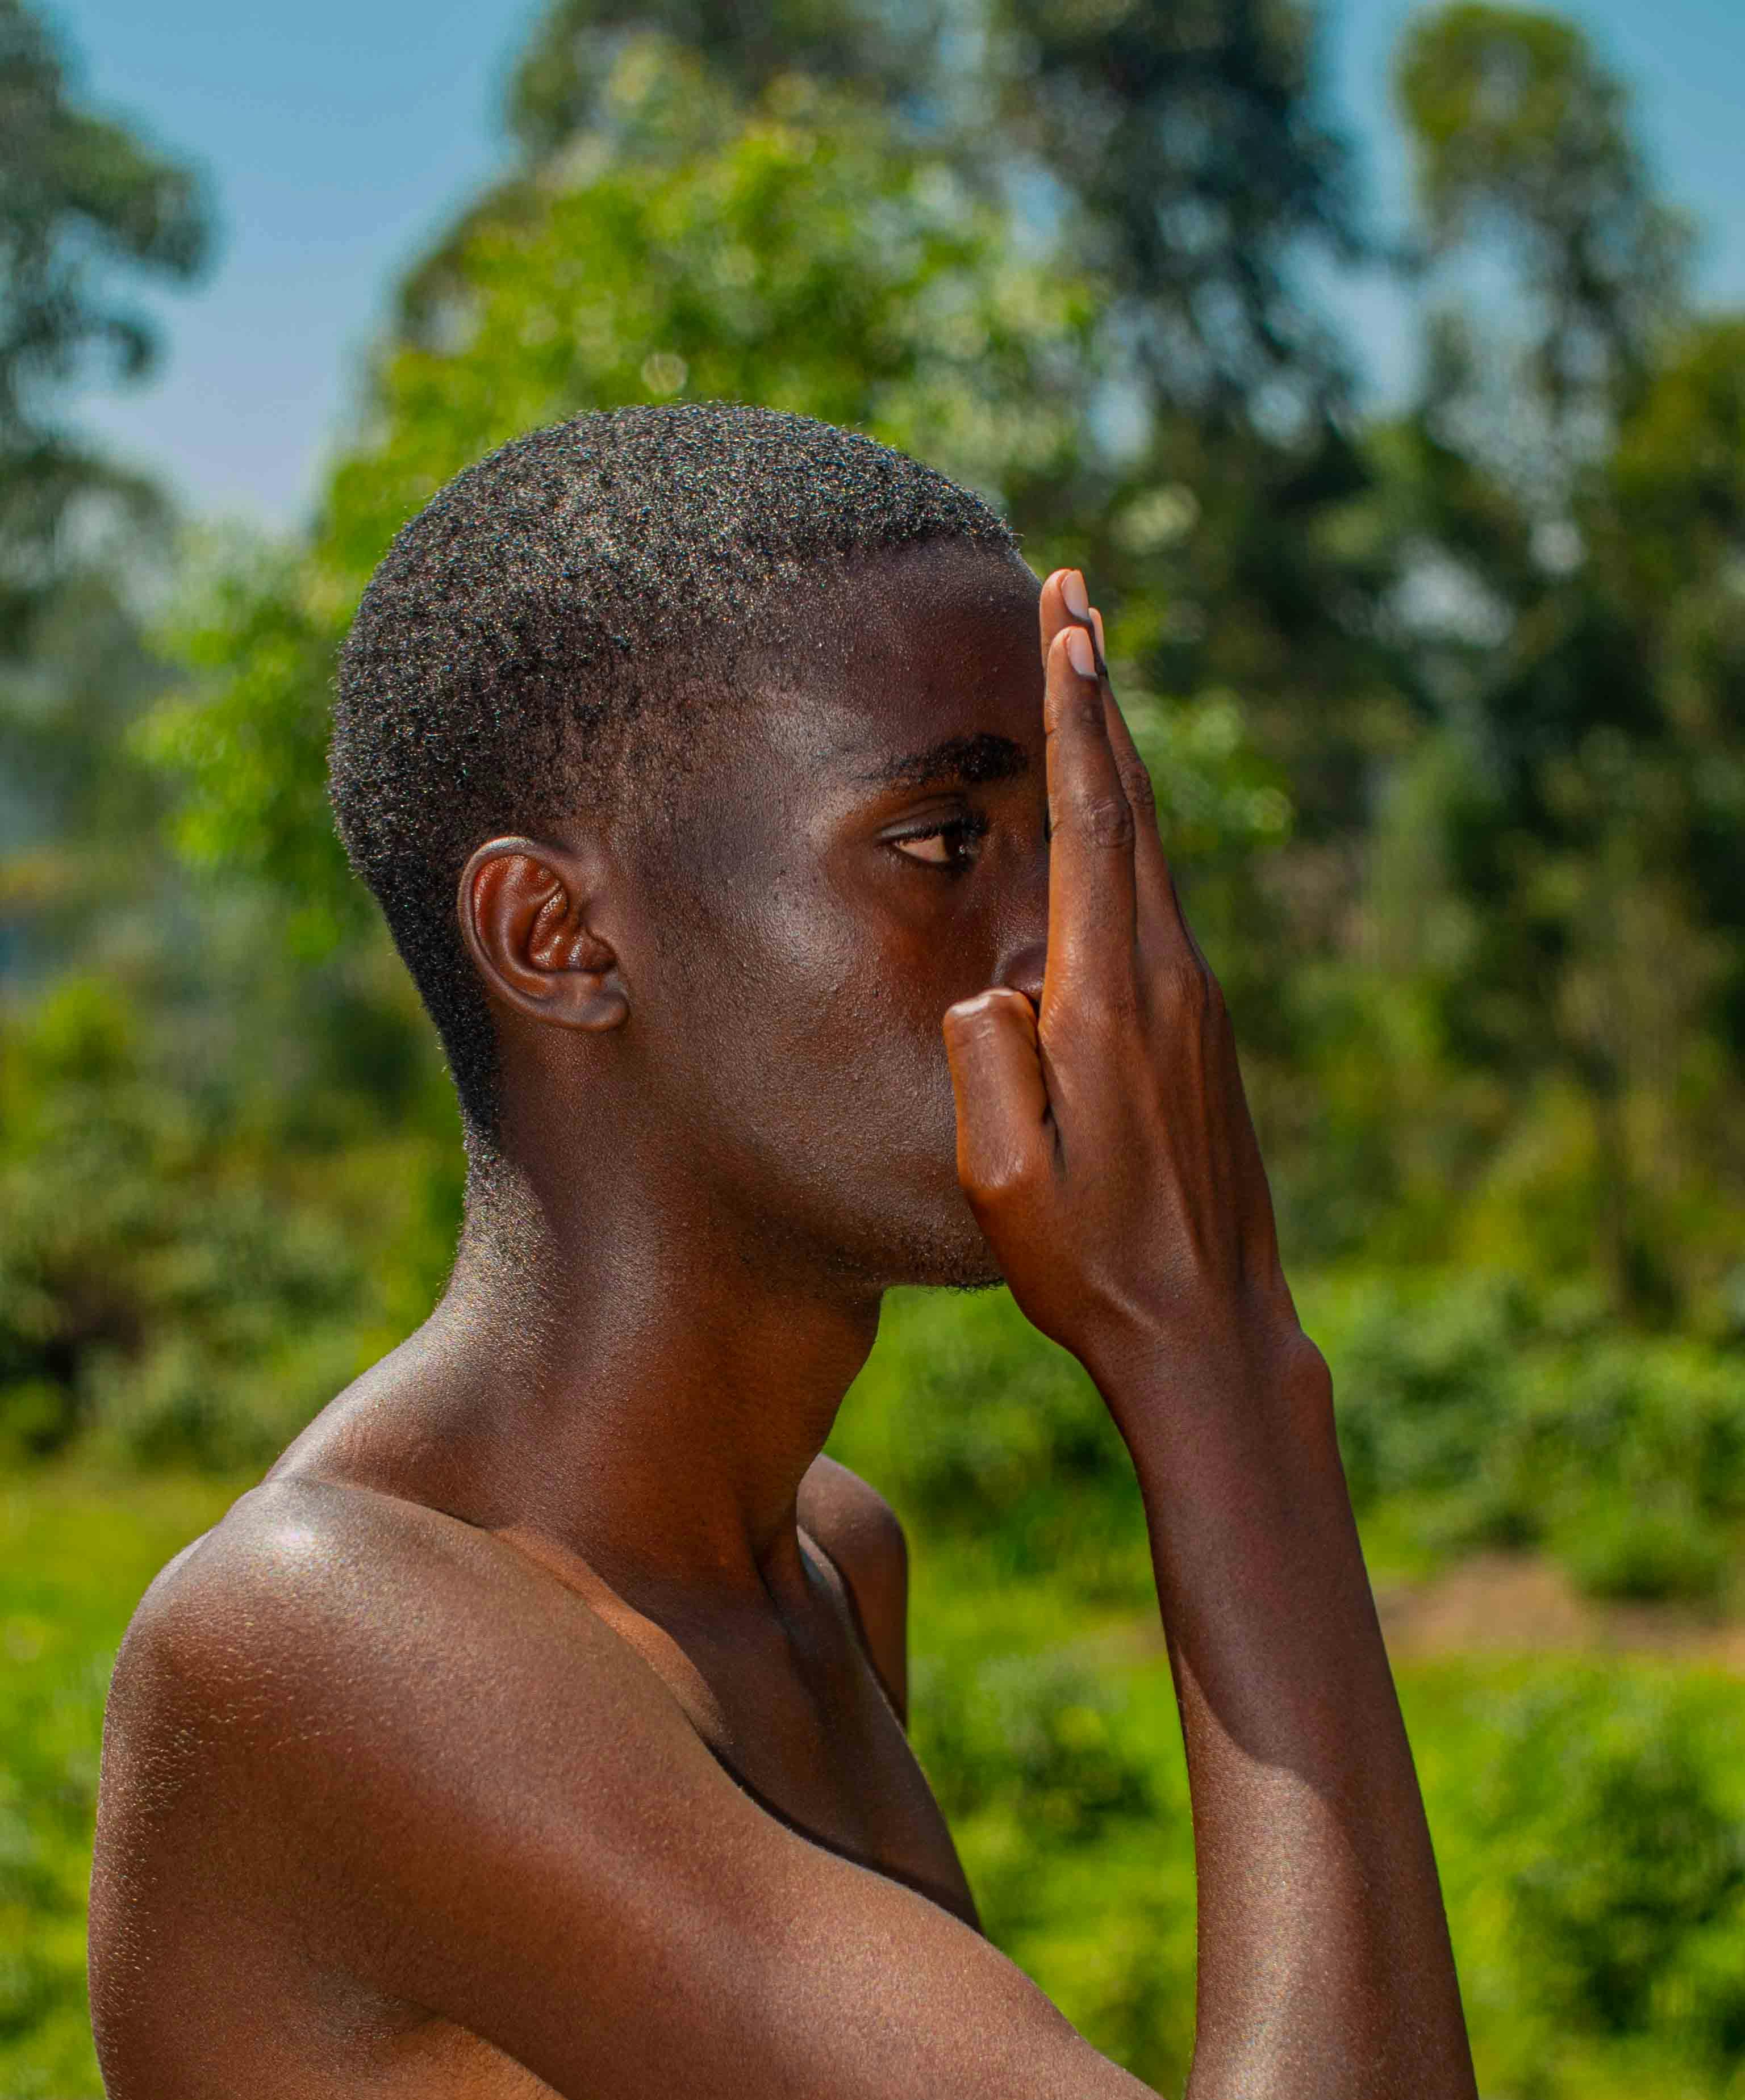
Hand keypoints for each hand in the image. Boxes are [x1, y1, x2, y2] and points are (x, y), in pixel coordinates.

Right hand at [942, 571, 1297, 1395]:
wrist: (1212, 1331)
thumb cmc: (1093, 1265)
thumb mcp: (1003, 1180)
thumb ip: (985, 1067)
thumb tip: (992, 990)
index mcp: (1111, 1001)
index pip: (1091, 822)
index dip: (1078, 714)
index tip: (1072, 619)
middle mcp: (1169, 982)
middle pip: (1133, 807)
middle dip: (1101, 696)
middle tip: (1081, 595)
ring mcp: (1199, 1006)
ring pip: (1151, 851)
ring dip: (1116, 760)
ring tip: (1088, 680)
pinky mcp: (1206, 1035)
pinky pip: (1158, 905)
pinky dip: (1127, 836)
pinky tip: (1108, 825)